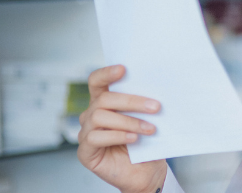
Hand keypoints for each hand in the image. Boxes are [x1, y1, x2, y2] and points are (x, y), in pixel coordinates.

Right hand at [77, 65, 167, 192]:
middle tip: (156, 106)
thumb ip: (143, 105)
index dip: (106, 73)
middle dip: (132, 101)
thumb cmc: (147, 144)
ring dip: (129, 121)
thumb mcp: (147, 120)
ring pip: (100, 116)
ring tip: (150, 128)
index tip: (124, 69)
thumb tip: (156, 89)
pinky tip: (133, 138)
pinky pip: (95, 137)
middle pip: (104, 98)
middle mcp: (92, 115)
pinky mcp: (85, 152)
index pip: (97, 81)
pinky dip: (117, 135)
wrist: (147, 172)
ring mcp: (86, 133)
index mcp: (104, 103)